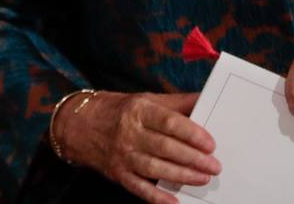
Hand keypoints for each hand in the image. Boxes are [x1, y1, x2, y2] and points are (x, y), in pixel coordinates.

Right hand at [54, 91, 218, 203]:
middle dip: (193, 158)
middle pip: (165, 147)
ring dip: (181, 175)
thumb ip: (176, 103)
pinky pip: (139, 187)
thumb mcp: (146, 100)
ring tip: (202, 178)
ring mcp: (123, 154)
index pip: (169, 122)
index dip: (192, 134)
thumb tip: (205, 100)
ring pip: (155, 168)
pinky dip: (157, 197)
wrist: (80, 125)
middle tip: (214, 166)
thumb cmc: (119, 111)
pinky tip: (174, 201)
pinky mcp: (118, 173)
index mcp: (139, 110)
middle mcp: (129, 132)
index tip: (210, 143)